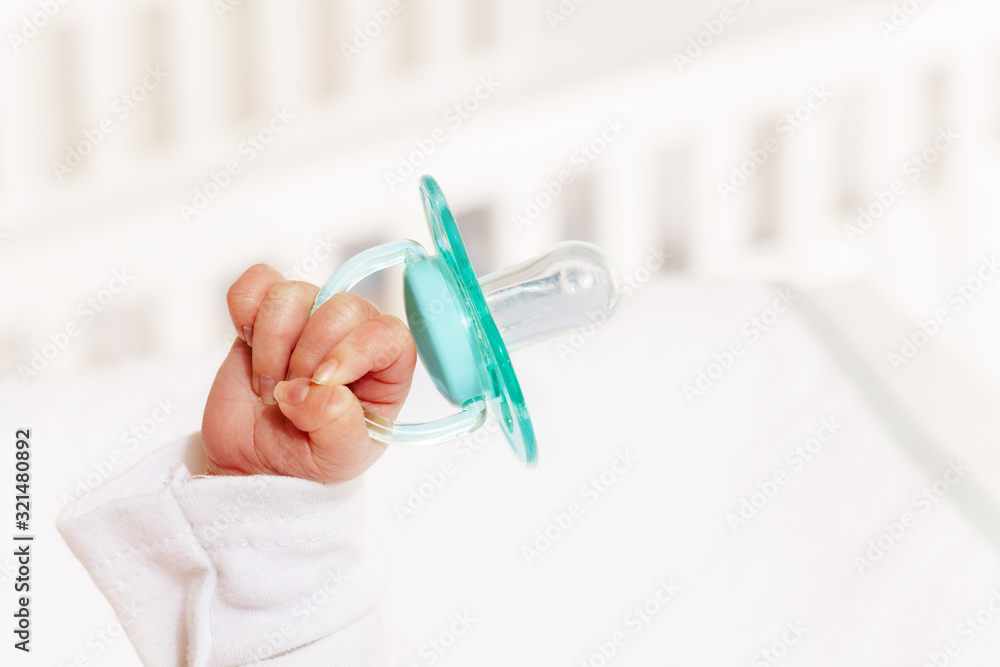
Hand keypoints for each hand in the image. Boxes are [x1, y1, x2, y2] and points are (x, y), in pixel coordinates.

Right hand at [201, 264, 416, 481]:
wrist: (253, 463)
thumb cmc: (307, 457)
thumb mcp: (338, 458)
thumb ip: (338, 426)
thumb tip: (316, 390)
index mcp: (385, 369)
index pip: (387, 333)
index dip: (355, 350)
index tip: (323, 381)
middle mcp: (351, 335)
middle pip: (340, 306)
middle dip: (307, 354)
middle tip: (290, 395)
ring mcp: (308, 320)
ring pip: (293, 294)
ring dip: (272, 344)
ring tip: (270, 386)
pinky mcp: (265, 314)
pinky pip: (257, 282)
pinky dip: (245, 312)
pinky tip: (248, 346)